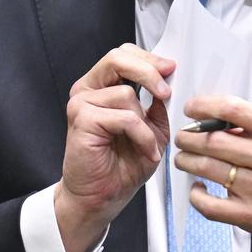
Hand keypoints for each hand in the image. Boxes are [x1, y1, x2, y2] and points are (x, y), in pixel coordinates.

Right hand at [55, 44, 173, 251]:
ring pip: (126, 94)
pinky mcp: (82, 120)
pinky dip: (141, 135)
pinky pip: (125, 117)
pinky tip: (145, 151)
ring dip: (147, 123)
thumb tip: (170, 80)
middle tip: (166, 92)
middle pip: (118, 58)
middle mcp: (88, 90)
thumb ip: (157, 104)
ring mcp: (81, 104)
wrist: (101, 197)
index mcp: (102, 86)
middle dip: (148, 72)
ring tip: (149, 144)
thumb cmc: (122, 165)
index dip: (148, 58)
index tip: (170, 69)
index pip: (123, 54)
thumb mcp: (152, 128)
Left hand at [173, 95, 251, 238]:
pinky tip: (198, 186)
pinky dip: (195, 194)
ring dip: (186, 161)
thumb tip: (205, 119)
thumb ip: (247, 123)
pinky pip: (208, 205)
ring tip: (184, 158)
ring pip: (207, 169)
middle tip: (183, 137)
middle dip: (188, 137)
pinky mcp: (250, 215)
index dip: (204, 106)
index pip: (233, 109)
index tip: (190, 109)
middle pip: (213, 141)